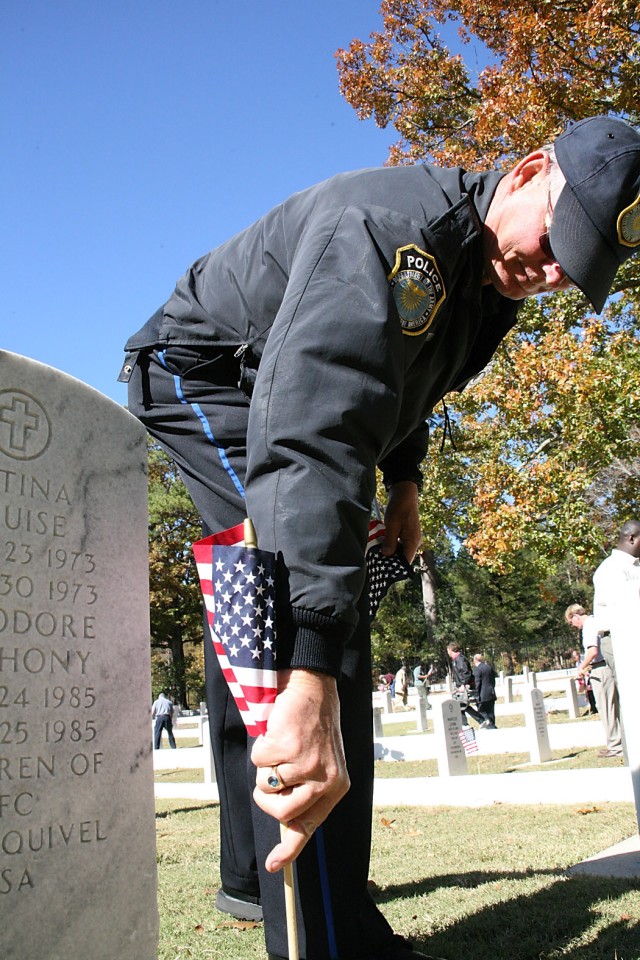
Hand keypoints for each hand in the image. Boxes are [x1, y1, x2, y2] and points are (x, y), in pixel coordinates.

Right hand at [251, 669, 349, 871]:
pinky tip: (277, 730)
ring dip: (264, 767)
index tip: (273, 866)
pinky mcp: (290, 746)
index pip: (309, 826)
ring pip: (266, 786)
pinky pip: (259, 760)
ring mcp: (308, 764)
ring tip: (280, 745)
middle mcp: (326, 779)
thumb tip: (286, 828)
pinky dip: (261, 745)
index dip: (289, 849)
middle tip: (270, 774)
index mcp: (336, 787)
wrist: (313, 687)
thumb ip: (306, 792)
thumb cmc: (311, 727)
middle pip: (281, 812)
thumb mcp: (319, 763)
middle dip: (266, 797)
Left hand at [382, 480, 421, 561]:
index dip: (396, 567)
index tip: (384, 570)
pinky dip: (392, 546)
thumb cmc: (399, 508)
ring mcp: (412, 538)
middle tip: (378, 562)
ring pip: (401, 551)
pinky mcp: (408, 534)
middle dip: (392, 560)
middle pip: (403, 557)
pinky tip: (383, 545)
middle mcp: (415, 542)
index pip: (406, 561)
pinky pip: (401, 545)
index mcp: (413, 541)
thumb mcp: (392, 525)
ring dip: (391, 553)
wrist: (405, 494)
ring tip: (378, 555)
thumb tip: (386, 555)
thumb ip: (390, 541)